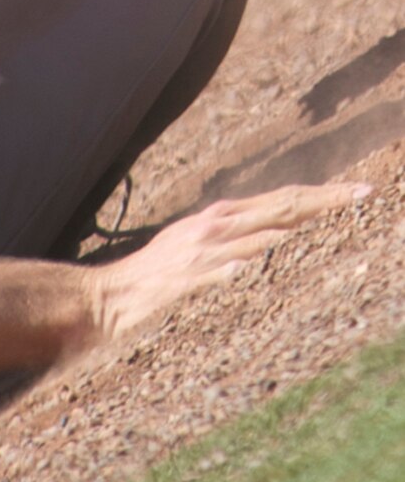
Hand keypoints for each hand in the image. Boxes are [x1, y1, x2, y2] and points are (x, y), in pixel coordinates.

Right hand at [85, 181, 372, 348]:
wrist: (118, 291)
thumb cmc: (161, 270)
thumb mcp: (201, 244)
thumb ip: (239, 239)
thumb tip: (277, 236)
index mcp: (222, 216)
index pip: (282, 200)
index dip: (320, 194)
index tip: (357, 191)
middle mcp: (217, 225)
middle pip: (281, 208)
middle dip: (324, 199)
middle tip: (362, 191)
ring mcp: (204, 251)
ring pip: (257, 232)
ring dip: (294, 221)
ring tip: (329, 209)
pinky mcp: (188, 277)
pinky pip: (221, 268)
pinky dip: (239, 259)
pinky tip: (258, 254)